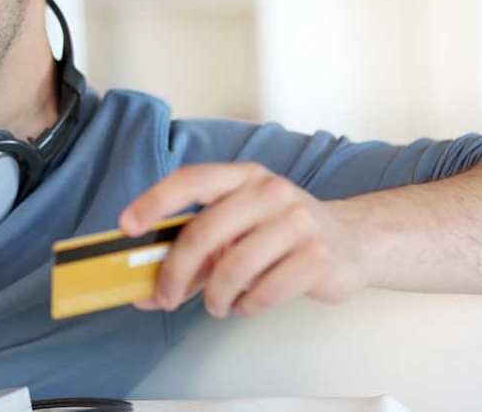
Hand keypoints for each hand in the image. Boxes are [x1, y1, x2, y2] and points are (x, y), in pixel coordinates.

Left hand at [119, 162, 370, 317]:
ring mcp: (298, 221)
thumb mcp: (238, 227)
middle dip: (176, 272)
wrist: (354, 241)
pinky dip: (247, 306)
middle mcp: (270, 190)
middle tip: (165, 298)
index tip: (127, 227)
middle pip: (204, 231)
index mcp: (242, 176)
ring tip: (217, 306)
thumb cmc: (280, 234)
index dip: (154, 202)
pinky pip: (265, 291)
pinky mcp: (318, 256)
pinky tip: (248, 303)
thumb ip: (193, 252)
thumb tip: (142, 291)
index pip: (190, 180)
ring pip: (233, 267)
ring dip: (215, 297)